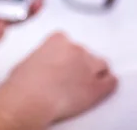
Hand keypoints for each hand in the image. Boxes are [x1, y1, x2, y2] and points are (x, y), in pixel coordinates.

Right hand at [0, 32, 117, 125]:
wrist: (31, 98)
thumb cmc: (25, 82)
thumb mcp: (30, 59)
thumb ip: (44, 56)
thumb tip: (45, 65)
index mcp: (59, 39)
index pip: (69, 41)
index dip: (66, 53)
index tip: (62, 61)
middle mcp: (76, 49)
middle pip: (86, 52)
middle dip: (80, 63)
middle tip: (71, 75)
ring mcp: (89, 67)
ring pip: (102, 65)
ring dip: (95, 72)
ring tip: (87, 82)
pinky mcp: (97, 87)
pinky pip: (112, 82)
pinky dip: (108, 84)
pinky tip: (103, 87)